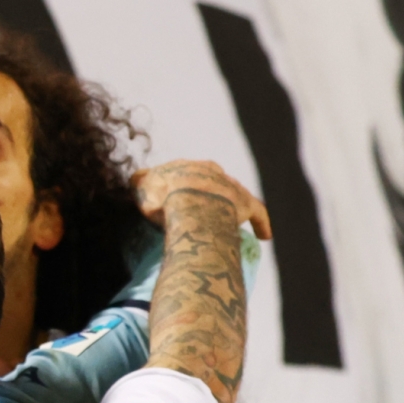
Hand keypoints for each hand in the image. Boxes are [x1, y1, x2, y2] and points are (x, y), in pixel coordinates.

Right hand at [132, 160, 270, 239]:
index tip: (178, 200)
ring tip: (229, 222)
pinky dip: (261, 224)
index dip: (183, 187)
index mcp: (191, 167)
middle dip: (209, 193)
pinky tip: (264, 235)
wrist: (189, 202)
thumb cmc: (164, 196)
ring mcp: (233, 187)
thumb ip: (141, 181)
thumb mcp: (144, 187)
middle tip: (202, 210)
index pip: (189, 173)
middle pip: (214, 181)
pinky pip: (258, 213)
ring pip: (235, 195)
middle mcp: (215, 172)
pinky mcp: (246, 204)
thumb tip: (138, 179)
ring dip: (232, 208)